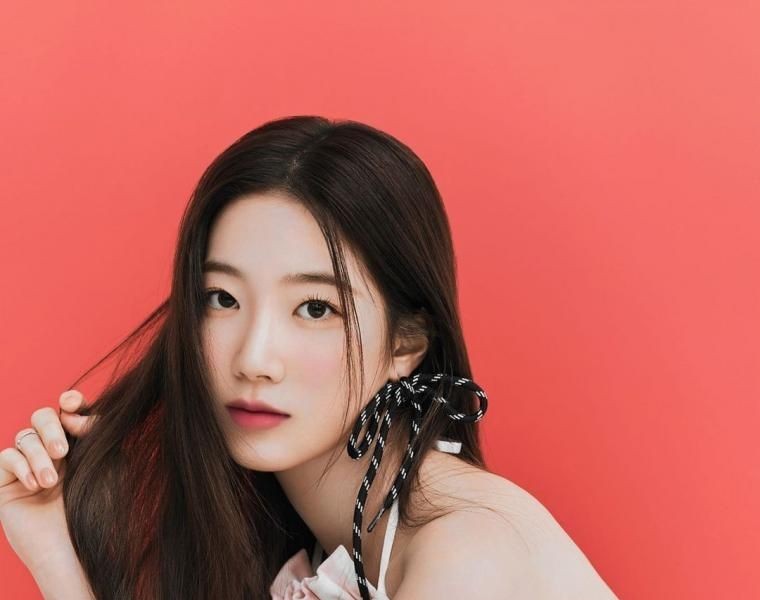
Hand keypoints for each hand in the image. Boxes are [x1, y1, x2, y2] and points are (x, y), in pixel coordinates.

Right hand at [0, 390, 94, 574]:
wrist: (74, 549)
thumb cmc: (96, 509)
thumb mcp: (108, 463)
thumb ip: (95, 430)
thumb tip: (72, 411)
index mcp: (79, 443)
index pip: (68, 410)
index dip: (69, 401)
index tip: (72, 403)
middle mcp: (52, 452)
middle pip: (42, 416)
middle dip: (51, 427)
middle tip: (63, 452)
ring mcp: (28, 466)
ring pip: (24, 436)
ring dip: (39, 456)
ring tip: (50, 483)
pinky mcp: (5, 484)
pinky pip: (5, 457)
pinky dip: (21, 466)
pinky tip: (36, 486)